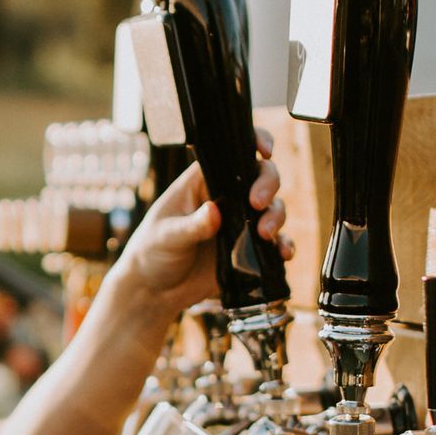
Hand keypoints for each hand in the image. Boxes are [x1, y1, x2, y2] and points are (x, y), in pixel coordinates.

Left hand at [114, 133, 289, 319]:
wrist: (155, 291)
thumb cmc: (152, 252)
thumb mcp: (166, 236)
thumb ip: (190, 225)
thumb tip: (214, 210)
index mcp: (203, 182)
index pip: (232, 153)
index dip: (254, 143)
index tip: (265, 151)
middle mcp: (226, 197)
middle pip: (261, 177)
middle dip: (268, 185)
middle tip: (257, 204)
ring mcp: (239, 223)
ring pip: (273, 208)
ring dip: (276, 217)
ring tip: (265, 234)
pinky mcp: (248, 249)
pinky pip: (275, 243)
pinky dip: (283, 245)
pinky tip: (283, 254)